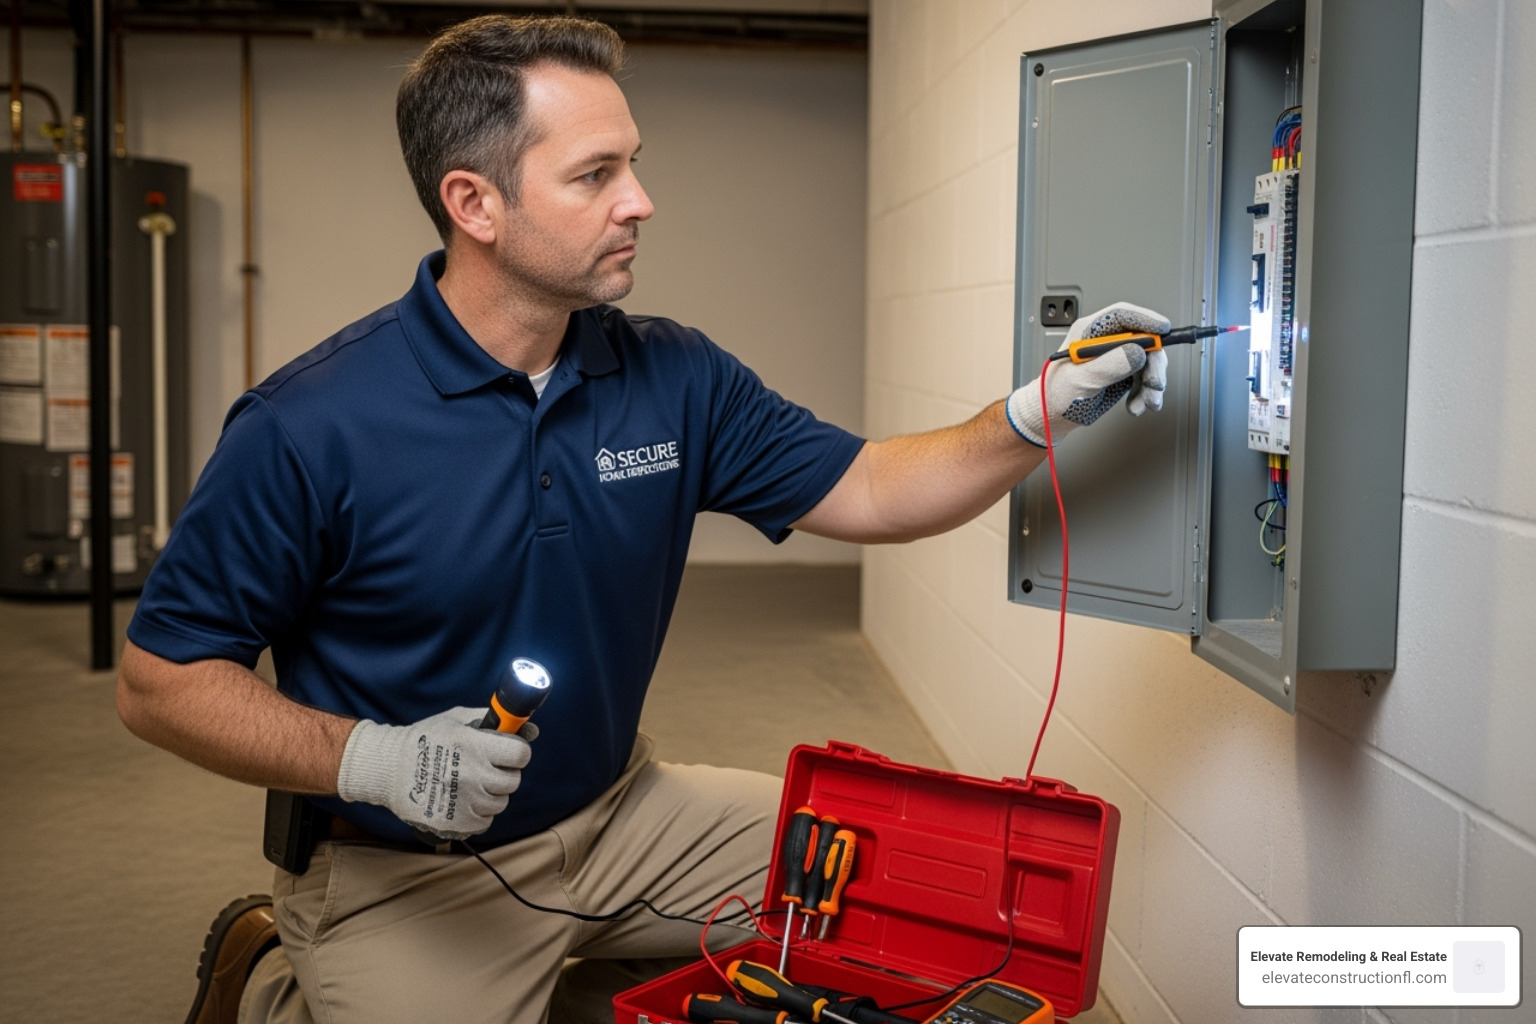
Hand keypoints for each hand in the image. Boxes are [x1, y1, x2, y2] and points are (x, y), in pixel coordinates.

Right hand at [335, 707, 534, 839]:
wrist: (388, 769)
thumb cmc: (425, 739)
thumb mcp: (457, 720)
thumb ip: (493, 721)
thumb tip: (532, 730)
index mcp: (475, 746)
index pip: (520, 754)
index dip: (517, 753)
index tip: (507, 752)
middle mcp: (473, 775)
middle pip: (513, 781)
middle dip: (504, 773)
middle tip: (486, 768)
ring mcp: (465, 801)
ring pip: (500, 802)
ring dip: (491, 794)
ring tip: (469, 784)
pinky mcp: (456, 822)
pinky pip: (485, 821)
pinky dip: (478, 813)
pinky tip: (462, 800)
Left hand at [1006, 302, 1171, 446]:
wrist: (1051, 419)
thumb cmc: (1055, 396)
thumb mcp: (1081, 381)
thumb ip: (1108, 365)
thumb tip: (1137, 352)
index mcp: (1089, 333)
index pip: (1121, 316)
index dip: (1145, 319)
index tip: (1163, 329)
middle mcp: (1104, 342)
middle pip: (1142, 339)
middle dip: (1154, 362)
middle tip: (1155, 383)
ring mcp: (1114, 358)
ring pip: (1147, 361)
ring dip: (1152, 384)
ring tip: (1147, 402)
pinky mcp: (1121, 374)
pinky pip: (1143, 379)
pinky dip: (1145, 394)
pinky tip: (1137, 406)